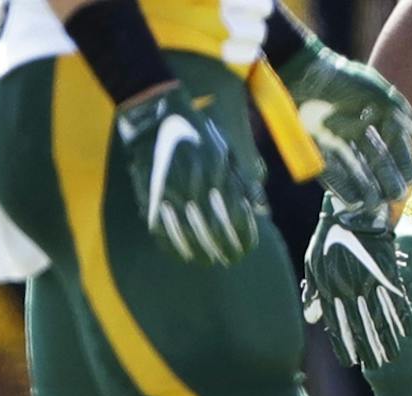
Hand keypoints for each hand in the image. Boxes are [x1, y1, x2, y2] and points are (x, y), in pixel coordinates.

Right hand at [114, 85, 261, 265]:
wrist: (156, 117)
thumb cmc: (197, 132)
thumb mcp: (226, 149)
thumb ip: (243, 178)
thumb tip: (259, 208)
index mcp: (217, 173)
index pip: (235, 216)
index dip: (243, 236)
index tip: (247, 249)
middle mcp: (195, 185)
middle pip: (213, 229)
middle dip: (225, 248)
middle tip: (231, 259)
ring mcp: (171, 193)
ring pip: (188, 233)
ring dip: (200, 252)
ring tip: (208, 261)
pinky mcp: (151, 196)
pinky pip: (162, 228)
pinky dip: (173, 245)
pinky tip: (182, 254)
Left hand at [280, 39, 411, 212]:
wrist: (305, 72)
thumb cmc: (340, 78)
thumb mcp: (374, 90)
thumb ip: (397, 109)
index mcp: (372, 118)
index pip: (393, 145)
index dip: (402, 161)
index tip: (411, 176)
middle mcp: (355, 133)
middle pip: (376, 161)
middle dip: (387, 178)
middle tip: (396, 195)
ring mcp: (336, 142)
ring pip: (356, 170)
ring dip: (367, 187)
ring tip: (377, 203)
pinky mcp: (316, 150)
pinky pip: (331, 173)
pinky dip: (343, 186)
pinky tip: (354, 199)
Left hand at [301, 203, 411, 368]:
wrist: (352, 212)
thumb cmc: (329, 238)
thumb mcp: (313, 264)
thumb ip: (313, 293)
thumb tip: (311, 319)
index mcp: (330, 290)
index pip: (337, 324)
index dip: (344, 344)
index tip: (349, 361)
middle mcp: (350, 290)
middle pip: (361, 326)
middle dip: (368, 348)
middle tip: (376, 366)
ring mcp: (370, 283)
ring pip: (380, 317)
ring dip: (387, 339)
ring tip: (393, 357)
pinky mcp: (387, 273)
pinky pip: (397, 299)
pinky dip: (404, 316)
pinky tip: (409, 332)